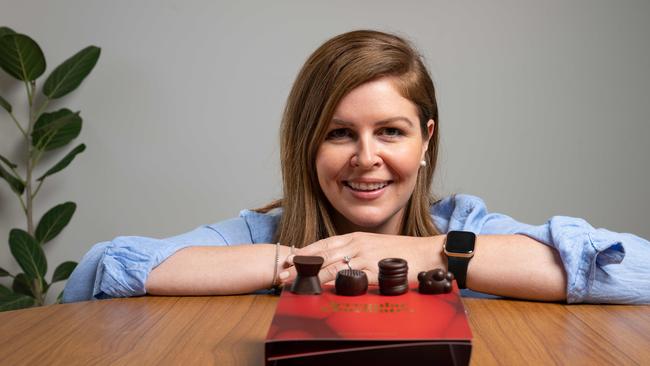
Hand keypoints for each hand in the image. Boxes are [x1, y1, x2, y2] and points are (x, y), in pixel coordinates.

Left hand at [279, 232, 445, 285]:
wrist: (430, 253)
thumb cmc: (405, 253)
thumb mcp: (376, 247)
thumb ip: (357, 252)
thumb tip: (341, 263)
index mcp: (357, 237)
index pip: (324, 243)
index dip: (305, 252)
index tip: (289, 259)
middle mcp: (358, 244)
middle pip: (323, 254)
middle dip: (301, 265)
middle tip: (283, 273)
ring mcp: (367, 256)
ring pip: (332, 265)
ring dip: (311, 275)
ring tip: (295, 283)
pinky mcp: (376, 270)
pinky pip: (353, 277)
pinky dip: (336, 282)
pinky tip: (324, 288)